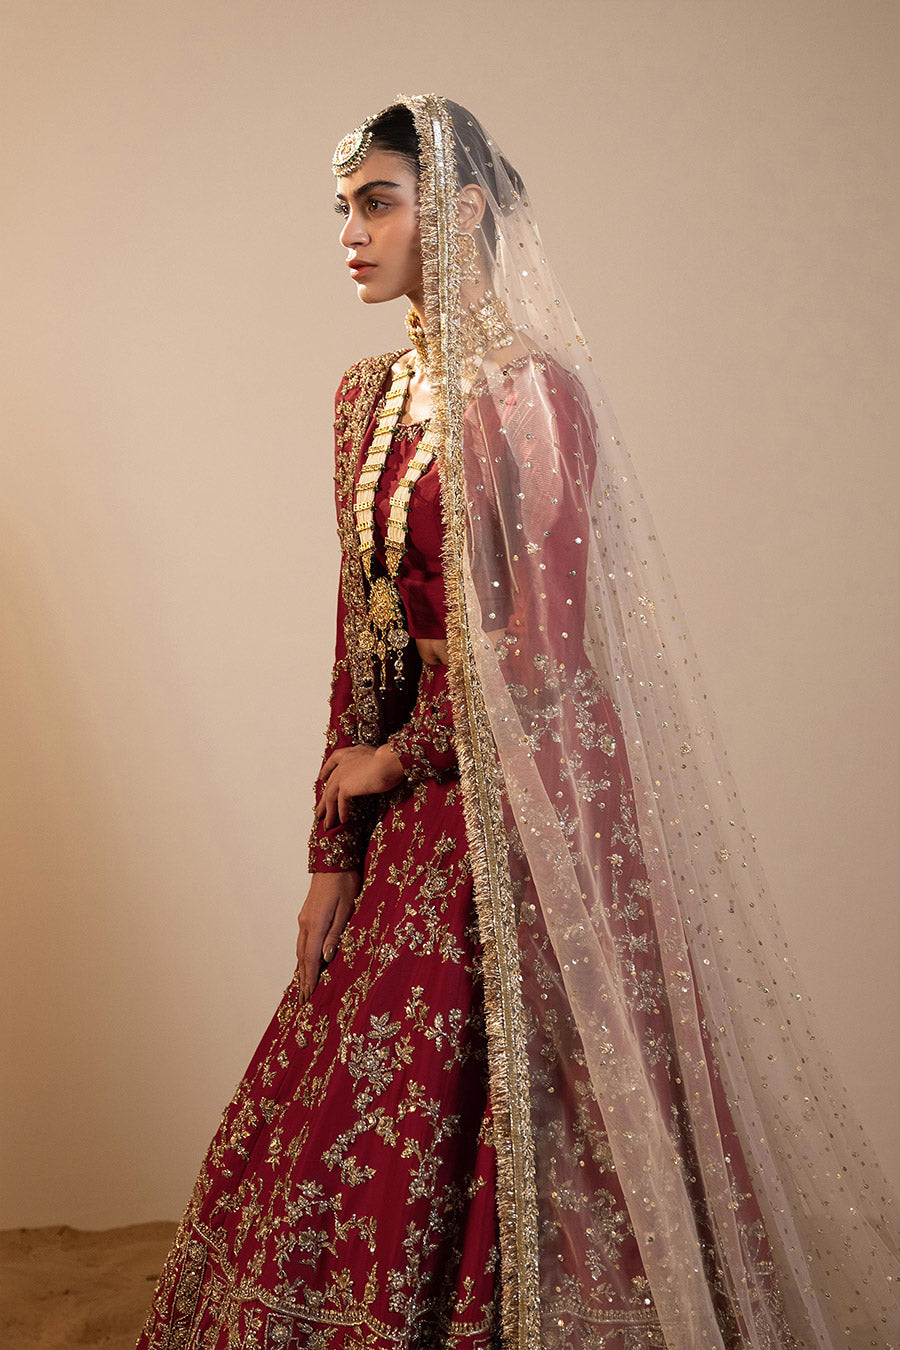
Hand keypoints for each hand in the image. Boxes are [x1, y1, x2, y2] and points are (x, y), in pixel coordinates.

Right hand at [295, 870, 361, 1002]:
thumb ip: (336, 934)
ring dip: (301, 969)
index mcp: (316, 925)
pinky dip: (302, 955)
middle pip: (302, 958)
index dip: (310, 979)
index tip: (308, 996)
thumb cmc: (345, 882)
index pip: (311, 959)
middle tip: (303, 999)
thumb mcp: (347, 909)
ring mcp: (305, 918)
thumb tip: (326, 957)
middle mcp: (306, 924)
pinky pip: (302, 941)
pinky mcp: (307, 914)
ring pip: (300, 949)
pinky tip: (305, 960)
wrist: (333, 861)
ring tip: (302, 985)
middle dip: (303, 979)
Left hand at [315, 743, 403, 828]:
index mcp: (351, 753)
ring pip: (331, 796)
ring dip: (329, 812)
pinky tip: (343, 820)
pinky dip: (341, 812)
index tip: (322, 778)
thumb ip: (371, 763)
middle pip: (330, 784)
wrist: (390, 762)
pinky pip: (340, 803)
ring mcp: (342, 775)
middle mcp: (344, 763)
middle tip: (320, 810)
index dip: (326, 770)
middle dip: (324, 799)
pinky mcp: (346, 787)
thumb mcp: (379, 758)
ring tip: (327, 823)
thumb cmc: (392, 759)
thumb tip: (375, 770)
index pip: (333, 760)